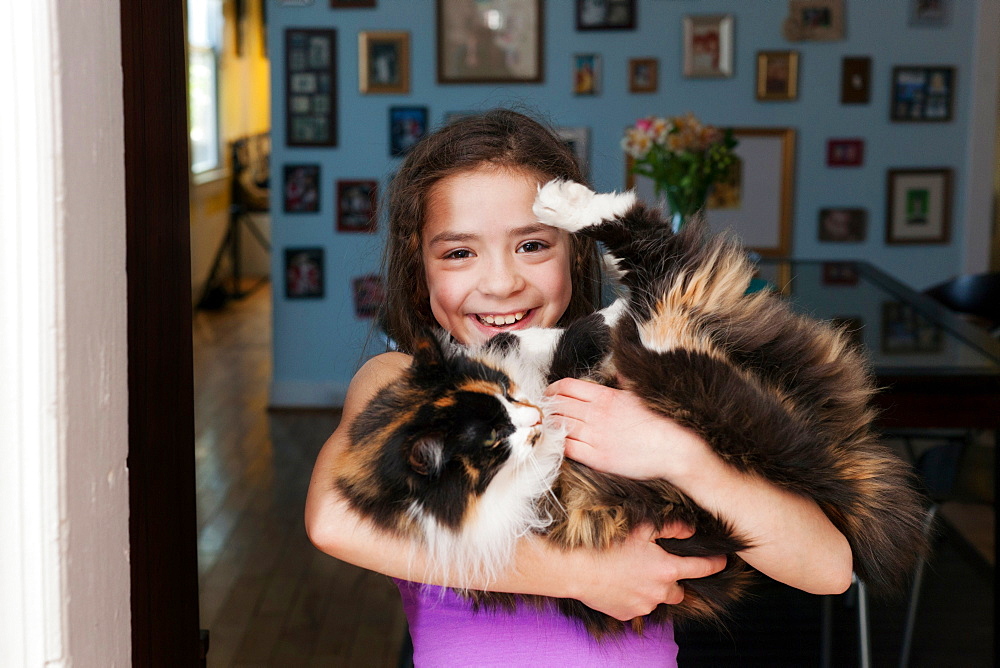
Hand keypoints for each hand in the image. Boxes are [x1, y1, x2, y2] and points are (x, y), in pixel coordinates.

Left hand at [545, 377, 705, 480]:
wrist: (676, 449)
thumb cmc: (660, 421)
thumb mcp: (639, 393)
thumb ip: (622, 381)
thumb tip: (617, 371)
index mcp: (605, 396)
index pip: (566, 386)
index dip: (553, 389)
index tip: (549, 394)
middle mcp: (597, 414)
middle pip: (558, 405)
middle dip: (547, 407)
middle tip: (544, 410)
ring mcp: (596, 437)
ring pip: (559, 426)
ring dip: (550, 425)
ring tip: (548, 425)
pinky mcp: (598, 458)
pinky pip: (567, 448)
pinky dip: (557, 443)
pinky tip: (557, 442)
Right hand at [564, 521, 725, 620]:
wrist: (576, 568)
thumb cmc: (608, 545)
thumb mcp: (642, 528)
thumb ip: (672, 528)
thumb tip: (690, 530)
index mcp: (667, 569)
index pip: (701, 568)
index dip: (715, 564)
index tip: (723, 561)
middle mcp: (660, 592)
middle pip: (679, 590)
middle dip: (674, 580)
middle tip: (658, 566)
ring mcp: (643, 605)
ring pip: (657, 598)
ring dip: (652, 588)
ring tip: (631, 572)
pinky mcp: (627, 614)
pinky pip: (638, 605)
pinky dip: (634, 595)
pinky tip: (620, 581)